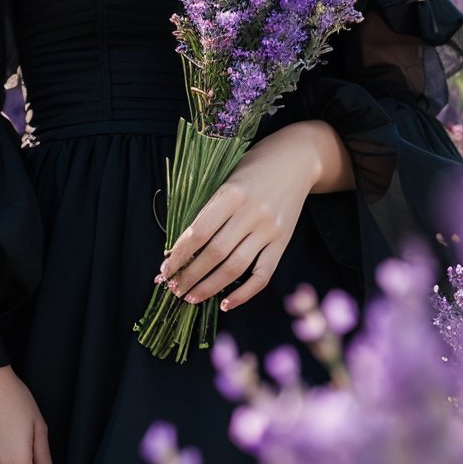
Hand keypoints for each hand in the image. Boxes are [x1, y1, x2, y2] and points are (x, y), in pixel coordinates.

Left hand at [158, 122, 324, 312]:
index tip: (165, 269)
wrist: (296, 160)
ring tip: (191, 298)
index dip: (179, 255)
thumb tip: (180, 245)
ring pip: (235, 268)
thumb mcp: (226, 177)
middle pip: (214, 254)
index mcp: (232, 193)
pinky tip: (225, 303)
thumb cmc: (253, 166)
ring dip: (209, 287)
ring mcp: (269, 229)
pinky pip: (263, 275)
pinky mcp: (283, 242)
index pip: (198, 232)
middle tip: (173, 288)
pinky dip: (244, 293)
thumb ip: (209, 208)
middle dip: (189, 275)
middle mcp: (252, 213)